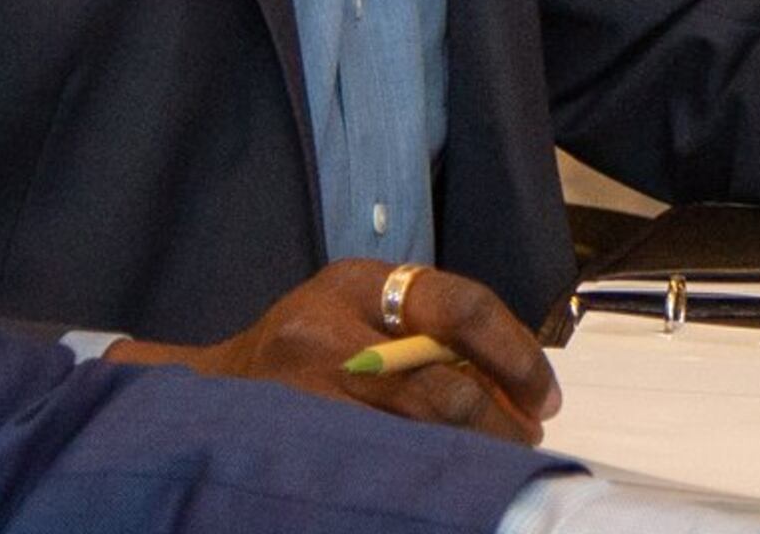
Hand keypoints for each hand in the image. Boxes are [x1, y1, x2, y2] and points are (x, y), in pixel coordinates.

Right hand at [105, 259, 558, 442]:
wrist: (214, 390)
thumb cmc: (303, 347)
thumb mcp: (356, 308)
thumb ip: (424, 325)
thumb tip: (516, 380)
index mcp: (356, 284)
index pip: (459, 307)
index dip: (515, 355)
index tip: (544, 394)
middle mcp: (329, 332)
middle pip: (444, 387)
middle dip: (499, 422)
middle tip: (524, 438)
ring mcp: (309, 392)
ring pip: (418, 435)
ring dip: (469, 454)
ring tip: (493, 461)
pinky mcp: (302, 437)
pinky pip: (385, 462)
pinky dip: (427, 472)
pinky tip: (443, 476)